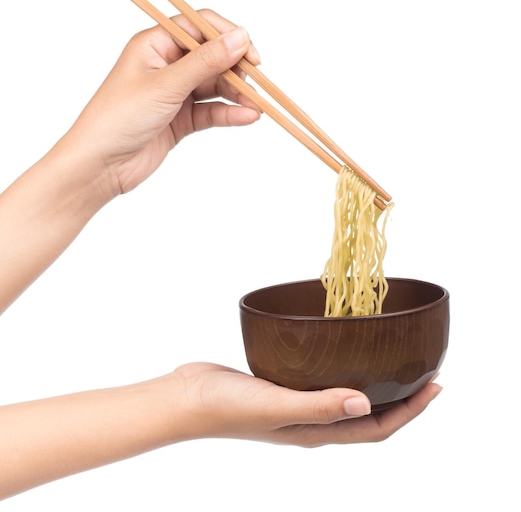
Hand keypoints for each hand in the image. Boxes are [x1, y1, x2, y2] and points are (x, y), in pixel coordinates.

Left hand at [65, 10, 260, 196]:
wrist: (99, 166)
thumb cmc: (118, 118)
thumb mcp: (166, 85)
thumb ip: (206, 62)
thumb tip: (240, 38)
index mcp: (155, 44)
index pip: (199, 26)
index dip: (228, 36)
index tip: (250, 53)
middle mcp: (166, 65)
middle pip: (212, 57)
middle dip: (236, 69)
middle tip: (256, 83)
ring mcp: (175, 93)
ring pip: (215, 86)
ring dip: (237, 94)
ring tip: (256, 105)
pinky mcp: (181, 119)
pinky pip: (212, 111)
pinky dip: (229, 114)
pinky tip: (247, 117)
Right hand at [167, 363, 442, 445]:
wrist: (186, 398)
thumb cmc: (226, 407)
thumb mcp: (275, 405)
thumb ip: (318, 405)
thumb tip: (367, 404)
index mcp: (316, 432)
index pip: (376, 429)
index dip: (410, 412)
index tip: (436, 386)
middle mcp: (312, 422)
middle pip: (369, 417)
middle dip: (402, 400)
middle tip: (425, 374)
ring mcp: (296, 405)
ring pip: (348, 399)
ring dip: (375, 385)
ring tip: (393, 363)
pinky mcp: (282, 386)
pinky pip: (324, 381)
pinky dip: (343, 370)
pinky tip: (341, 351)